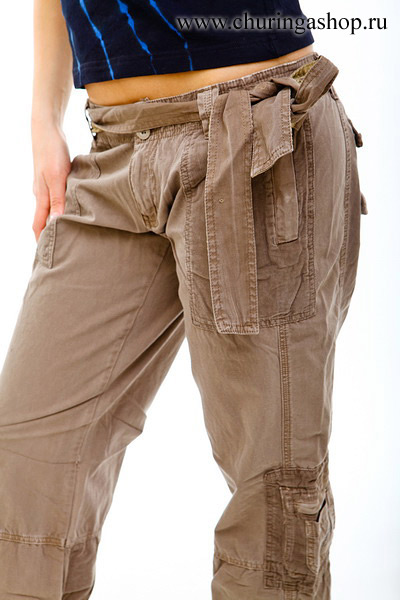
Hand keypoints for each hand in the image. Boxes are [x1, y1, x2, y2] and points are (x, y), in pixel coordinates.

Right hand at [31, 123, 71, 241]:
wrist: (48, 129)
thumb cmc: (52, 152)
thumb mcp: (57, 177)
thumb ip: (58, 200)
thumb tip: (57, 222)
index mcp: (42, 197)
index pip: (38, 226)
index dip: (41, 241)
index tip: (47, 258)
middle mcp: (42, 195)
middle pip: (43, 221)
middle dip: (49, 236)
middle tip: (62, 251)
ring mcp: (46, 187)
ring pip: (51, 210)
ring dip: (57, 223)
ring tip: (69, 234)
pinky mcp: (53, 179)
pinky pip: (57, 200)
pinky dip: (62, 209)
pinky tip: (72, 211)